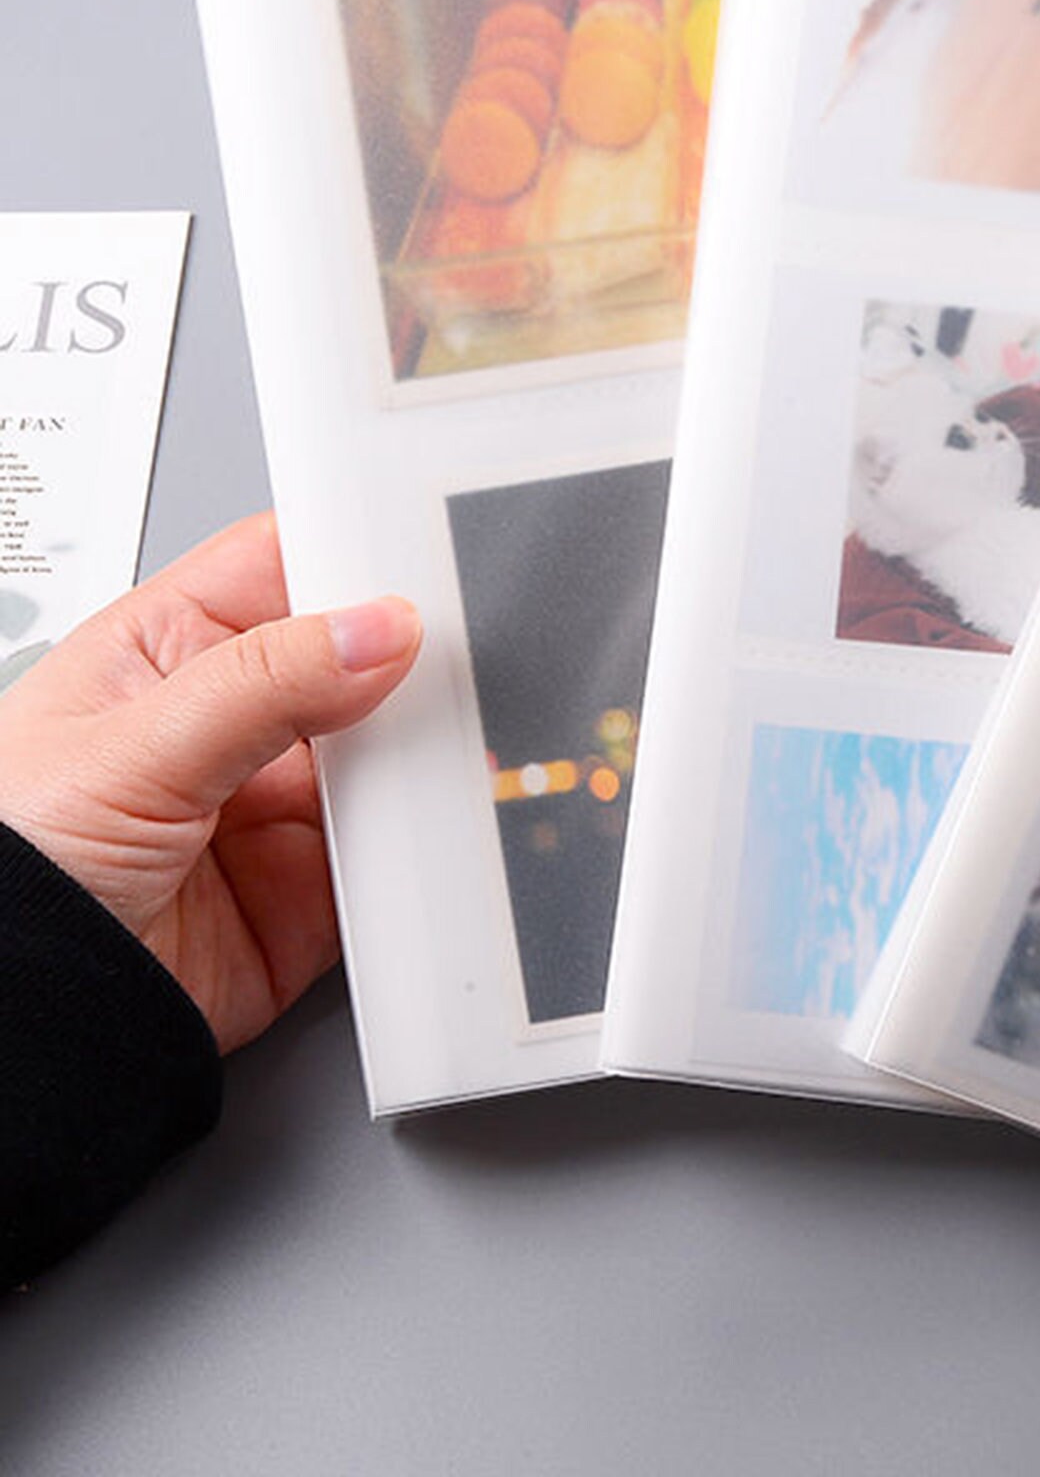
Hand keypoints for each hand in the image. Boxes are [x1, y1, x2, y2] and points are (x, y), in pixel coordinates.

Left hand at [0, 513, 419, 1053]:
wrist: (21, 1028)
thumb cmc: (8, 871)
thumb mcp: (130, 752)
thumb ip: (260, 683)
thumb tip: (377, 629)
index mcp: (170, 648)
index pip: (285, 563)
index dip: (352, 547)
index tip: (421, 551)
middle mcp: (235, 719)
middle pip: (358, 654)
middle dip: (413, 653)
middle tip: (455, 654)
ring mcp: (280, 800)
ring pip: (393, 748)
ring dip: (428, 746)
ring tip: (458, 739)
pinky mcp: (319, 881)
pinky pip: (401, 846)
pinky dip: (433, 836)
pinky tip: (441, 817)